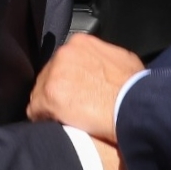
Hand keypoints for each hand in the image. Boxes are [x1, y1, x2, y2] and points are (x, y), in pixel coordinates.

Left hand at [28, 34, 143, 143]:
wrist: (132, 106)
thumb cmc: (134, 87)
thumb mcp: (123, 60)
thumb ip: (104, 58)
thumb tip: (103, 67)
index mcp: (80, 43)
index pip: (63, 61)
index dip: (68, 79)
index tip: (74, 91)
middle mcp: (63, 54)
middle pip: (50, 75)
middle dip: (58, 91)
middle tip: (71, 108)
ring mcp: (54, 74)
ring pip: (41, 93)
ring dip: (51, 106)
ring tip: (66, 120)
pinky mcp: (49, 96)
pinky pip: (36, 111)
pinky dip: (45, 119)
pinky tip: (59, 126)